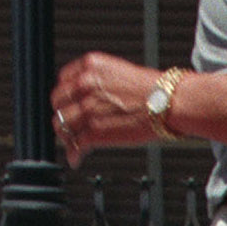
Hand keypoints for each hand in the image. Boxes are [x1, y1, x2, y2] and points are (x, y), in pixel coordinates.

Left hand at [51, 53, 160, 167]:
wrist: (168, 102)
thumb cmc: (154, 90)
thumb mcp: (119, 72)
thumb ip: (100, 81)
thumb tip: (93, 96)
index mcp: (91, 66)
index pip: (63, 81)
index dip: (65, 96)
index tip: (68, 104)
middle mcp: (85, 85)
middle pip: (58, 103)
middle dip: (62, 115)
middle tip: (68, 125)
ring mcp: (88, 109)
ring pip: (62, 125)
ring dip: (65, 137)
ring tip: (72, 144)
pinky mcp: (95, 131)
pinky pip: (76, 145)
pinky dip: (74, 154)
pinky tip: (77, 159)